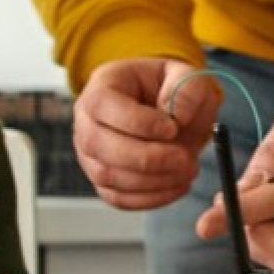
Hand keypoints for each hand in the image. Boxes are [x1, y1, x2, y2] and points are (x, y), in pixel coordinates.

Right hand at [75, 57, 221, 209]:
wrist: (167, 111)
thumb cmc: (169, 89)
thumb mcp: (184, 75)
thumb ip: (187, 88)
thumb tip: (178, 116)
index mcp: (101, 87)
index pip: (105, 106)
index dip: (140, 123)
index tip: (173, 129)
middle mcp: (86, 121)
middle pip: (101, 146)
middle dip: (148, 158)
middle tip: (186, 159)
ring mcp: (89, 154)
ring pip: (108, 176)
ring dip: (152, 181)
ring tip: (187, 172)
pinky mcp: (102, 180)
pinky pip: (118, 198)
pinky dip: (150, 198)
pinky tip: (177, 186)